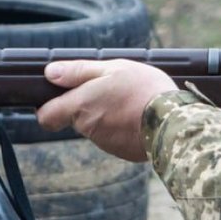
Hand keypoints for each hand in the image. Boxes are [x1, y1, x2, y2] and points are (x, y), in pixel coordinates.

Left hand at [37, 60, 177, 160]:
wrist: (174, 123)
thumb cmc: (143, 89)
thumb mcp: (112, 68)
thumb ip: (78, 72)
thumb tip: (49, 73)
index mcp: (80, 106)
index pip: (46, 116)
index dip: (48, 107)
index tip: (59, 97)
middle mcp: (88, 128)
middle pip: (75, 117)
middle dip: (88, 105)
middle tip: (112, 89)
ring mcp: (105, 142)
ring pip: (97, 126)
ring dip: (107, 114)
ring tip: (132, 100)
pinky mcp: (121, 151)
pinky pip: (114, 137)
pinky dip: (122, 127)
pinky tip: (139, 115)